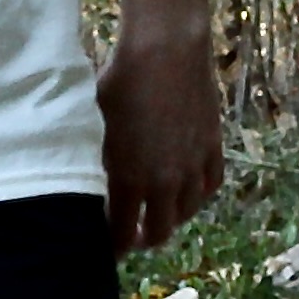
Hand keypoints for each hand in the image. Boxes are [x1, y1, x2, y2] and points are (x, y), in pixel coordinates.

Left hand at [101, 20, 225, 253]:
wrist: (165, 50)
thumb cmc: (120, 81)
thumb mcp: (94, 126)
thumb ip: (94, 164)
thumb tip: (85, 188)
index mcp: (129, 179)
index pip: (121, 234)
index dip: (112, 247)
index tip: (104, 249)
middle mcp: (164, 182)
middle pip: (158, 233)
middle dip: (142, 240)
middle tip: (130, 235)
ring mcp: (193, 167)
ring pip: (186, 213)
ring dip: (170, 218)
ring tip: (156, 212)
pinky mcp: (213, 148)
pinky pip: (210, 187)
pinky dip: (197, 194)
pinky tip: (186, 189)